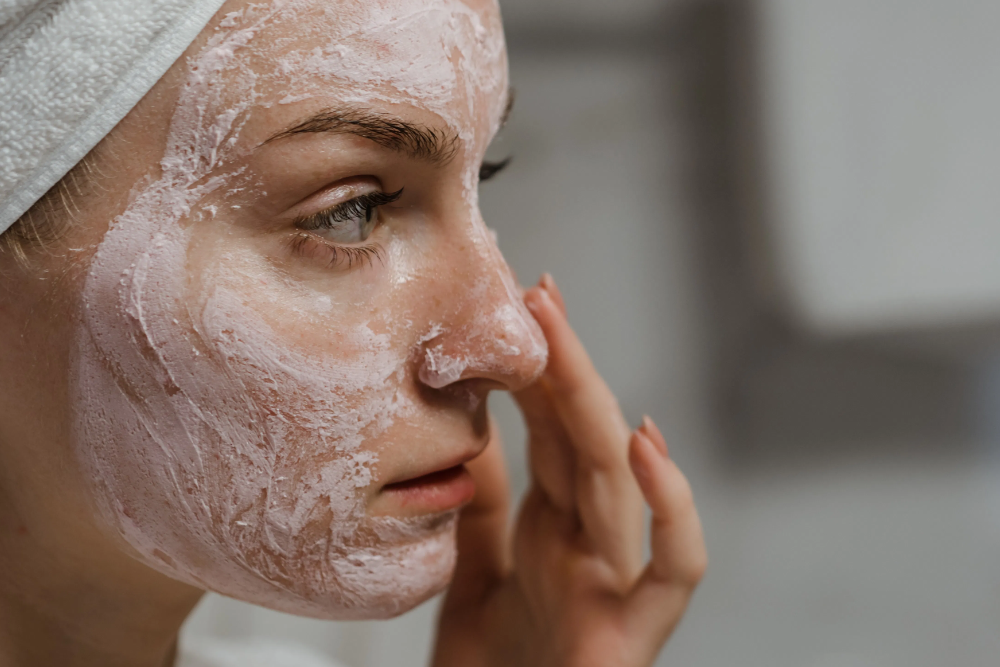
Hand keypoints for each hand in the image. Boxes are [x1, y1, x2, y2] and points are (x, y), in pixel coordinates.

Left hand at [432, 274, 706, 666]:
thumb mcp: (471, 571)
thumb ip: (481, 505)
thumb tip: (469, 426)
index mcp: (552, 526)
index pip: (551, 430)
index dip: (541, 368)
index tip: (521, 305)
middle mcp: (589, 544)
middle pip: (582, 440)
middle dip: (565, 365)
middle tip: (539, 296)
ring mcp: (614, 584)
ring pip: (618, 482)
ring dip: (593, 405)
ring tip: (560, 339)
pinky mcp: (631, 634)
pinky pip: (674, 571)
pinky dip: (672, 509)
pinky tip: (643, 446)